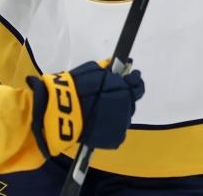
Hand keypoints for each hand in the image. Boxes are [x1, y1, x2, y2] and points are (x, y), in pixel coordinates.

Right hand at [27, 61, 143, 156]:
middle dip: (122, 99)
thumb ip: (107, 68)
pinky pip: (117, 132)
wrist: (64, 109)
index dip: (133, 82)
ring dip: (116, 113)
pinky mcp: (115, 139)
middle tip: (106, 97)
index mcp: (124, 91)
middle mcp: (127, 108)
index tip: (129, 79)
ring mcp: (122, 125)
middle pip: (130, 103)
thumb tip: (113, 63)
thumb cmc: (77, 87)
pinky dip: (111, 127)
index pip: (138, 87)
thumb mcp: (92, 70)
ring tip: (99, 112)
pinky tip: (99, 124)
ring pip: (123, 117)